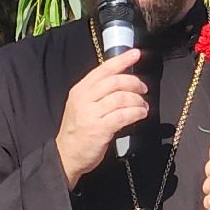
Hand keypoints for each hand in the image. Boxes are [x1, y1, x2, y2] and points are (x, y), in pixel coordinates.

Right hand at [56, 51, 147, 187]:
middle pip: (115, 82)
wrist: (66, 156)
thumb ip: (97, 94)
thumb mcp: (81, 106)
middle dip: (134, 83)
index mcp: (80, 90)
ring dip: (137, 100)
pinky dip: (136, 112)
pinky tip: (141, 114)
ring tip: (143, 106)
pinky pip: (124, 115)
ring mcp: (91, 114)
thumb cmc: (77, 131)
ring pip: (121, 98)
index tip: (136, 53)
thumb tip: (122, 83)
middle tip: (143, 89)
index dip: (121, 60)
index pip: (103, 70)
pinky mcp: (100, 129)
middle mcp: (84, 99)